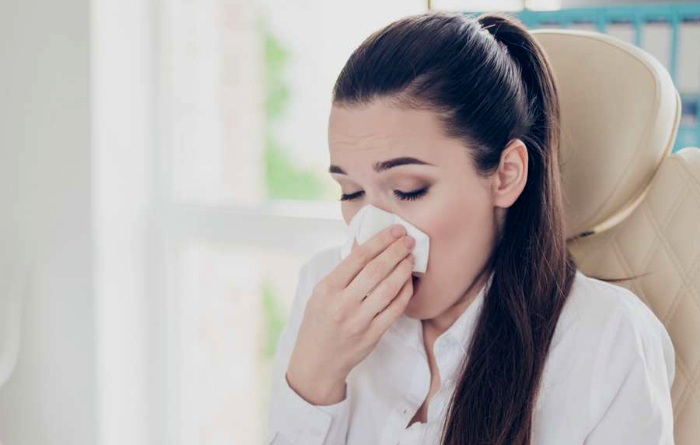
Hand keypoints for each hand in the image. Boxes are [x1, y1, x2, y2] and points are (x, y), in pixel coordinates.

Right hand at [286, 224, 414, 405]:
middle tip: (408, 240)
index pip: (358, 257)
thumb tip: (368, 247)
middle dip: (395, 251)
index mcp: (327, 288)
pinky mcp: (372, 335)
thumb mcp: (320, 294)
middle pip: (376, 270)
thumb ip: (342, 274)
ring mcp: (359, 320)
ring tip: (411, 258)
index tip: (394, 230)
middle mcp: (342, 303)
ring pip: (388, 288)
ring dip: (403, 270)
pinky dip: (404, 293)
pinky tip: (409, 281)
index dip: (380, 241)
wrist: (317, 362)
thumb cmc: (318, 322)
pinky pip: (394, 309)